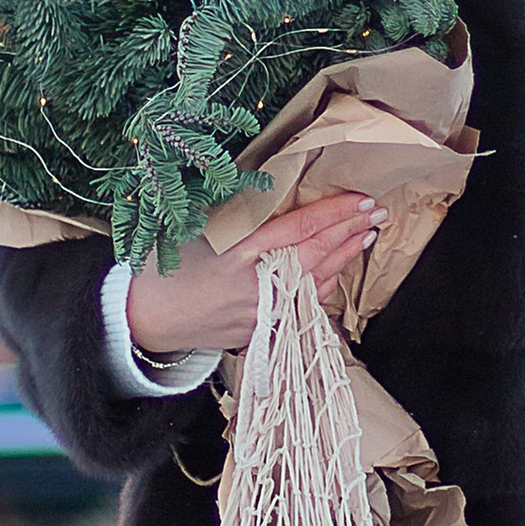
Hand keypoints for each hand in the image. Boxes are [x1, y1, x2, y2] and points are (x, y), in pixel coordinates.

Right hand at [124, 193, 382, 360]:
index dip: (333, 213)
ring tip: (366, 234)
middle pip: (316, 254)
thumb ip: (238, 219)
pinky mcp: (264, 331)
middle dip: (349, 231)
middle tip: (376, 211)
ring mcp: (263, 312)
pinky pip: (304, 305)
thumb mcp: (198, 233)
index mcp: (239, 255)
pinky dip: (325, 284)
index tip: (359, 198)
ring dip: (345, 257)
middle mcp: (257, 286)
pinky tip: (338, 269)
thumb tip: (276, 194)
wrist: (148, 321)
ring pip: (317, 281)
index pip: (299, 229)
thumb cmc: (167, 270)